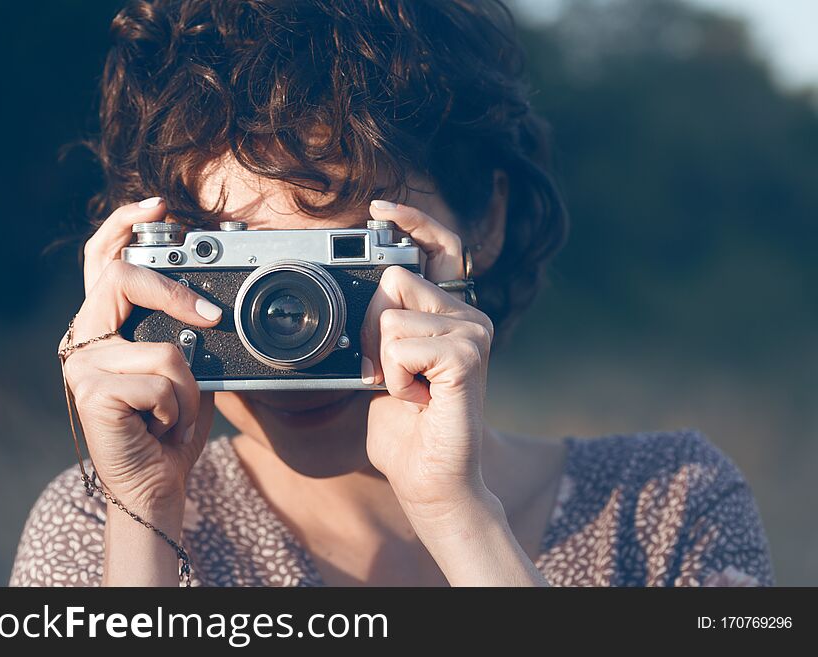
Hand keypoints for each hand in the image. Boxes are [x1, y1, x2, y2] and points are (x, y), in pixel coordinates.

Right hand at [59, 198, 220, 512]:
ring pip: (161, 346)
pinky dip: (179, 408)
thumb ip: (183, 331)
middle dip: (175, 292)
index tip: (159, 205)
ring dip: (187, 387)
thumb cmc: (170, 426)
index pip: (100, 260)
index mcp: (104, 327)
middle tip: (212, 316)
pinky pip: (162, 380)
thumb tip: (212, 298)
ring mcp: (82, 366)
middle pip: (121, 279)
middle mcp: (84, 340)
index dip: (123, 224)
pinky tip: (161, 427)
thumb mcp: (185, 368)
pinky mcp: (91, 392)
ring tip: (175, 414)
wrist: (156, 484)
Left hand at [360, 200, 495, 533]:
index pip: (439, 247)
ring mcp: (473, 333)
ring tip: (408, 391)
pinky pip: (400, 345)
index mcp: (448, 314)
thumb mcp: (379, 367)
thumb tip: (351, 293)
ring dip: (383, 362)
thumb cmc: (401, 429)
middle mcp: (467, 316)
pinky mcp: (468, 355)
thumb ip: (376, 328)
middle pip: (396, 278)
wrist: (427, 480)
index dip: (412, 222)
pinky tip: (417, 400)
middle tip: (389, 373)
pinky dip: (395, 379)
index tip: (379, 209)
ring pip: (391, 315)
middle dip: (371, 328)